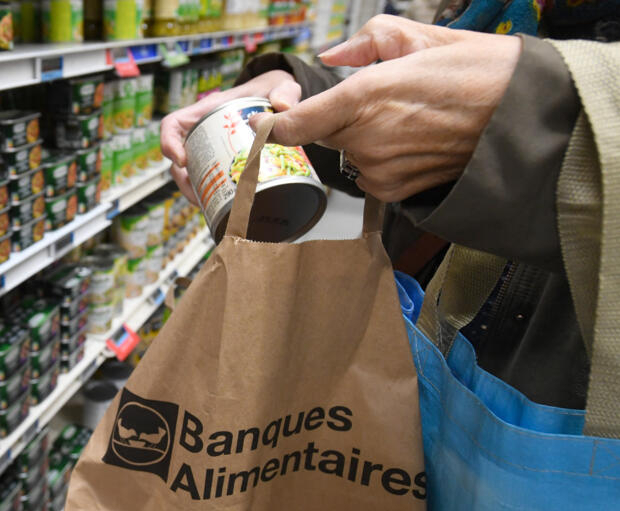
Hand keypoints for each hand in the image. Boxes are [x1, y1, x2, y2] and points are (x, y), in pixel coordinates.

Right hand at [160, 70, 301, 202]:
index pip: (173, 125)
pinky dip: (210, 196)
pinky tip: (222, 207)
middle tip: (199, 196)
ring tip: (209, 206)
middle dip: (183, 181)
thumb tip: (283, 106)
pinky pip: (207, 180)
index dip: (169, 144)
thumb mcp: (279, 84)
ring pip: (190, 174)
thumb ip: (285, 90)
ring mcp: (210, 149)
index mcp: (207, 111)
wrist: (278, 99)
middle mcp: (203, 131)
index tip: (182, 162)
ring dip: (194, 192)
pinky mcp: (221, 163)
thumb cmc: (271, 89)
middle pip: (177, 158)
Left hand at [251, 15, 520, 202]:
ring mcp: (380, 170)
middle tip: (376, 100)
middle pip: (321, 135)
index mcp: (365, 96)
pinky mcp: (395, 191)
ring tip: (407, 119)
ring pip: (347, 154)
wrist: (525, 120)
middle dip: (331, 119)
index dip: (273, 122)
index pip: (293, 123)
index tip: (267, 117)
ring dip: (362, 138)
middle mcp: (366, 139)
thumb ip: (368, 42)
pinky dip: (380, 160)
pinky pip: (369, 174)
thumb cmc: (480, 74)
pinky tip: (414, 142)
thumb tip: (333, 57)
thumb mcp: (422, 37)